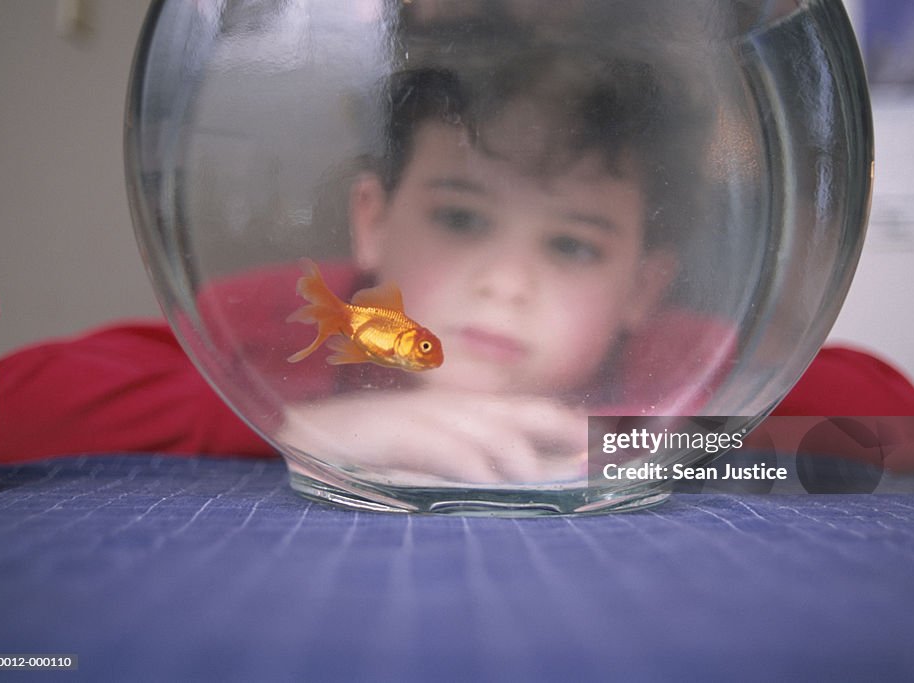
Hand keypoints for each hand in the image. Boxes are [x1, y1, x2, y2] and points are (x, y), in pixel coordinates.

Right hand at [278, 389, 587, 485]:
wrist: (306, 432)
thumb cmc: (371, 446)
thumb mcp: (428, 453)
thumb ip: (470, 462)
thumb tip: (520, 481)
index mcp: (464, 410)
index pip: (530, 413)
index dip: (570, 429)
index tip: (606, 451)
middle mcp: (452, 407)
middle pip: (522, 414)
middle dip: (564, 436)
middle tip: (596, 464)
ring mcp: (425, 415)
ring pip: (488, 431)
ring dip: (520, 460)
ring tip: (542, 484)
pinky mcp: (394, 430)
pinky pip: (441, 445)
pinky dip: (467, 463)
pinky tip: (485, 481)